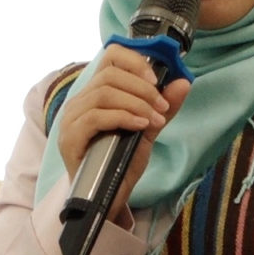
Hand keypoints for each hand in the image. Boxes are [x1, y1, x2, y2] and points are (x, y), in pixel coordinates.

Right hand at [56, 44, 191, 227]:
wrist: (108, 198)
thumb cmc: (122, 162)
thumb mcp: (148, 129)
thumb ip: (163, 107)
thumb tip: (183, 82)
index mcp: (96, 92)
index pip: (111, 56)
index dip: (135, 62)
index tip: (156, 80)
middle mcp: (80, 101)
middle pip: (110, 74)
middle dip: (143, 88)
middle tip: (161, 108)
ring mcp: (71, 119)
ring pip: (104, 93)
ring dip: (136, 103)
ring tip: (154, 119)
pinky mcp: (70, 138)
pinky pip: (96, 117)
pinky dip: (123, 117)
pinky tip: (139, 126)